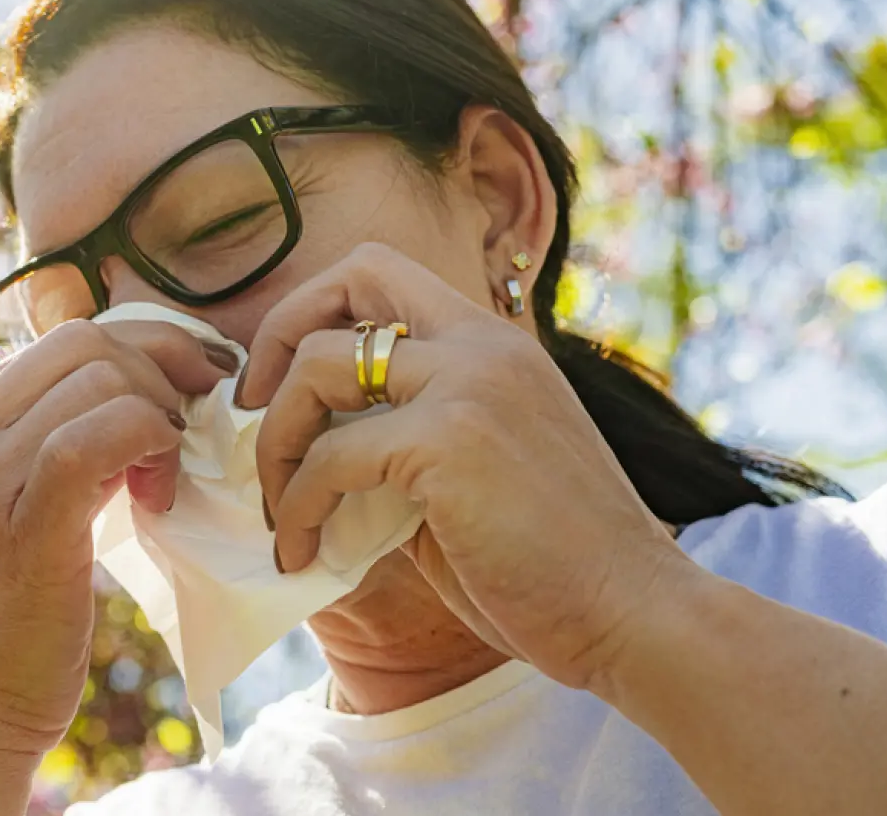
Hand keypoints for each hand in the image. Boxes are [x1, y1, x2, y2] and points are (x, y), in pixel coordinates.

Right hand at [0, 319, 233, 766]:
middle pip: (81, 343)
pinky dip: (151, 441)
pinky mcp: (15, 523)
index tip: (186, 392)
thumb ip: (36, 449)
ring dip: (160, 414)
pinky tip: (159, 494)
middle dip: (162, 368)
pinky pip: (103, 432)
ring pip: (98, 376)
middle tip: (196, 424)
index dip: (139, 354)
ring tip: (165, 479)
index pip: (55, 341)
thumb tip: (129, 393)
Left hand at [239, 242, 699, 689]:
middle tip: (252, 418)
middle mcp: (483, 345)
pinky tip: (302, 552)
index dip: (312, 313)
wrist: (633, 614)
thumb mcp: (472, 474)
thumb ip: (403, 441)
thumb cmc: (553, 564)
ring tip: (277, 506)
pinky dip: (298, 506)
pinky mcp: (451, 440)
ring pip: (319, 365)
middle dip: (277, 339)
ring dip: (275, 439)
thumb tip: (313, 453)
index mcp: (493, 344)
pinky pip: (330, 456)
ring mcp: (469, 384)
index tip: (280, 389)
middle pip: (349, 276)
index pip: (381, 272)